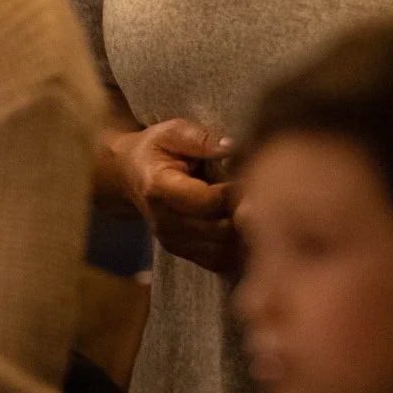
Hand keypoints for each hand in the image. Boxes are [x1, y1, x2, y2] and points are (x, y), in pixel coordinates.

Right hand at [111, 118, 242, 275]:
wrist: (132, 173)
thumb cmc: (157, 148)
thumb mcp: (174, 132)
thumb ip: (203, 139)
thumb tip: (234, 147)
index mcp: (158, 188)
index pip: (206, 201)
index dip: (233, 191)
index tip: (248, 174)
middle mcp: (162, 221)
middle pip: (217, 228)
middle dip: (243, 211)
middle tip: (260, 192)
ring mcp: (171, 241)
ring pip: (221, 248)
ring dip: (243, 232)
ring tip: (253, 206)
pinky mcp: (182, 252)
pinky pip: (218, 260)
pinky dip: (237, 246)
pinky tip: (244, 224)